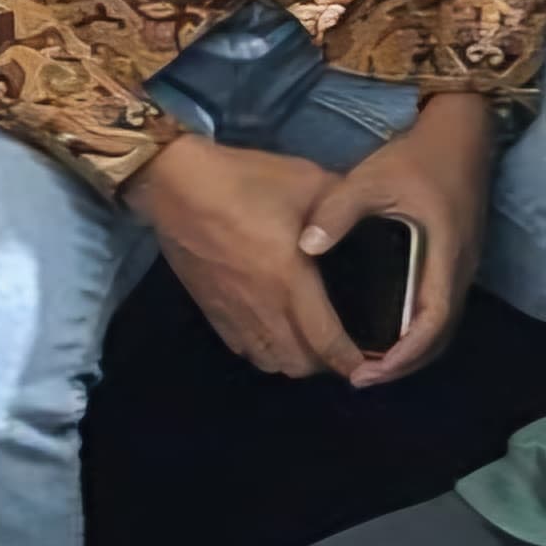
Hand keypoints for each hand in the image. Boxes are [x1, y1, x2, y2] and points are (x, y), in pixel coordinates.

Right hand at [130, 127, 366, 379]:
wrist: (175, 184)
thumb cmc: (244, 182)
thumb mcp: (307, 181)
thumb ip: (343, 206)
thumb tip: (369, 219)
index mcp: (289, 281)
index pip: (325, 340)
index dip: (350, 360)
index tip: (370, 365)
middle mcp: (262, 308)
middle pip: (298, 364)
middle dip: (326, 364)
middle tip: (343, 346)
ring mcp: (233, 313)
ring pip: (269, 361)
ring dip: (295, 360)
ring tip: (311, 344)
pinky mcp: (211, 310)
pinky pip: (243, 349)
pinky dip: (265, 351)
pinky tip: (275, 333)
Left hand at [301, 96, 494, 389]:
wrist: (462, 133)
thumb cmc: (417, 157)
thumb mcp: (372, 179)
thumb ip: (338, 212)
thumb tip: (305, 248)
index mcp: (444, 256)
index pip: (431, 323)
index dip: (403, 355)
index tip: (368, 373)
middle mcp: (460, 271)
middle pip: (439, 337)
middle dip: (403, 364)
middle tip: (360, 377)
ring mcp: (462, 268)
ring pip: (441, 327)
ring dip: (411, 350)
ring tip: (369, 363)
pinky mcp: (455, 261)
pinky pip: (438, 310)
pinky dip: (416, 331)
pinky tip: (386, 331)